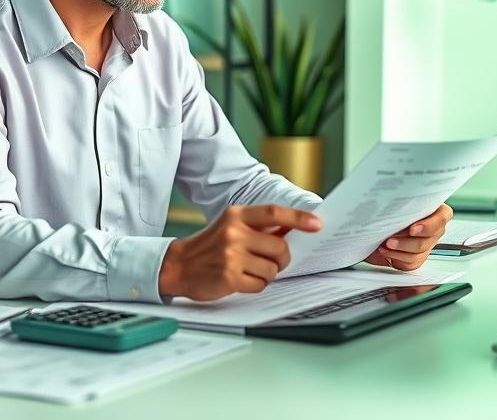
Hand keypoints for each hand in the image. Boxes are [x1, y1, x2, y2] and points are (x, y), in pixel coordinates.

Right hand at [158, 204, 321, 300]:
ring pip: (272, 269)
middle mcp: (234, 232)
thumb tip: (294, 228)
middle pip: (279, 246)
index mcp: (237, 215)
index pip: (274, 212)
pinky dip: (256, 285)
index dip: (298, 218)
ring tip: (250, 270)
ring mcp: (231, 255)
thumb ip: (260, 226)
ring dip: (268, 274)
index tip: (317, 224)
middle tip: (271, 260)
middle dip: (282, 258)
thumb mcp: (232, 226)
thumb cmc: (210, 245)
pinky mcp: (229, 277)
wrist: (178, 265)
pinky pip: (260, 285)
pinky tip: (241, 280)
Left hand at [364, 203, 453, 271]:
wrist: (381, 219)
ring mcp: (427, 244)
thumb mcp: (399, 200)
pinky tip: (386, 251)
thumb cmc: (393, 206)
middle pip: (426, 241)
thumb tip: (397, 205)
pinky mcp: (417, 257)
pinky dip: (396, 258)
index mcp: (436, 210)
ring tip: (385, 245)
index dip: (427, 226)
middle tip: (390, 239)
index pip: (441, 219)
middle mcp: (434, 229)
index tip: (412, 229)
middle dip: (405, 242)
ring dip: (399, 251)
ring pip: (418, 255)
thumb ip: (403, 204)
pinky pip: (410, 264)